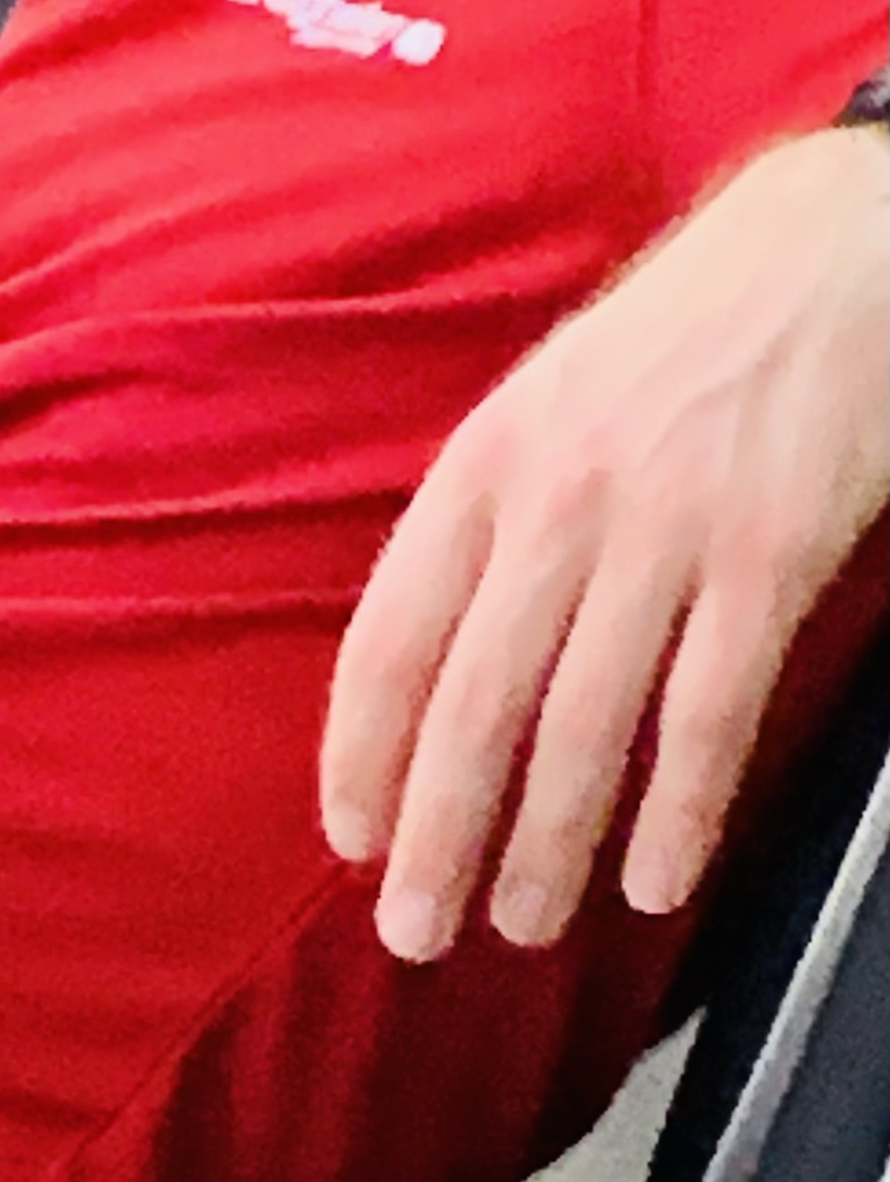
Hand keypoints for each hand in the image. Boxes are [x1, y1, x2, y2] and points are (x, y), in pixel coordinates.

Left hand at [321, 128, 889, 958]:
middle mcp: (556, 502)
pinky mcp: (771, 556)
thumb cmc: (680, 338)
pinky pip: (708, 713)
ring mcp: (665, 530)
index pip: (391, 634)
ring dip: (547, 845)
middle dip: (436, 834)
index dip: (361, 749)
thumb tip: (435, 660)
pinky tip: (656, 879)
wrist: (829, 250)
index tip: (352, 835)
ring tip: (524, 925)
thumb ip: (490, 521)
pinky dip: (677, 811)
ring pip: (582, 725)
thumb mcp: (547, 404)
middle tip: (414, 930)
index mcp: (482, 463)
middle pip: (472, 701)